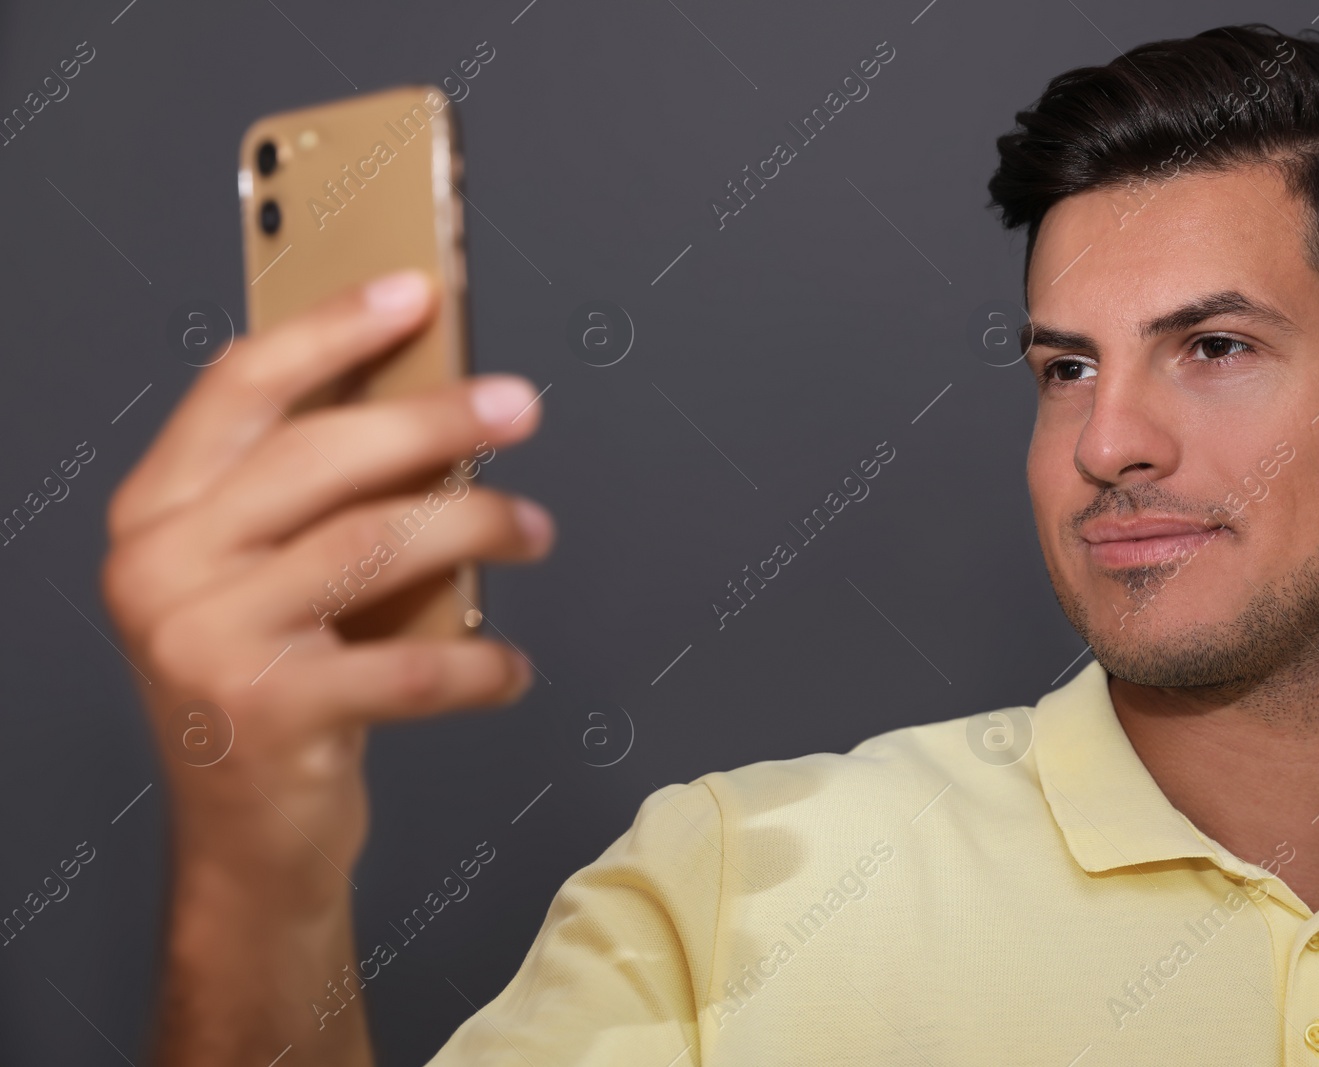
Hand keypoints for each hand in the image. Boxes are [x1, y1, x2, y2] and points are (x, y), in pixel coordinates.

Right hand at [100, 270, 554, 1063]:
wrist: (243, 840)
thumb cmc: (271, 686)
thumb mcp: (263, 578)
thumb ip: (311, 495)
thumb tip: (429, 396)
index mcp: (155, 514)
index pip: (241, 387)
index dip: (332, 326)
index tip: (417, 290)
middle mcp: (161, 568)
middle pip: (320, 456)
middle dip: (435, 421)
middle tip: (518, 404)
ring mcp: (207, 644)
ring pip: (375, 546)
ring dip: (479, 529)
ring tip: (536, 530)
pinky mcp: (269, 717)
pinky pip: (412, 668)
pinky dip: (482, 666)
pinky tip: (513, 667)